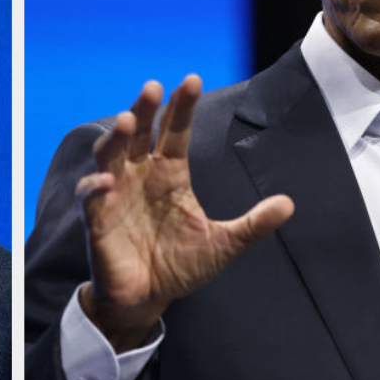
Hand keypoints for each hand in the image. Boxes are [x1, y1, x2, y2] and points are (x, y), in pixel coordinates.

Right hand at [76, 75, 293, 351]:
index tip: (192, 80)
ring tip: (126, 121)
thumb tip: (289, 204)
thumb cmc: (179, 266)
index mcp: (169, 174)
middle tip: (153, 88)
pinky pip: (90, 196)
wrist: (147, 299)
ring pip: (110, 154)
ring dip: (116, 137)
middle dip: (144, 109)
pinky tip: (105, 181)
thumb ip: (253, 225)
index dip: (181, 107)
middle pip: (139, 133)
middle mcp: (140, 176)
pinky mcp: (97, 218)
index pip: (174, 132)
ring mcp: (116, 194)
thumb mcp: (222, 244)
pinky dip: (94, 187)